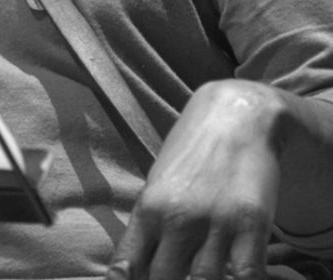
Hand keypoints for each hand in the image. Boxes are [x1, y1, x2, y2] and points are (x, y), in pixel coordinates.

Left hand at [108, 79, 285, 279]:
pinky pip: (246, 277)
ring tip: (200, 276)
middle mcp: (177, 218)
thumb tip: (137, 266)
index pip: (127, 264)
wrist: (237, 115)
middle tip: (174, 278)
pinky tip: (238, 277)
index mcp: (149, 206)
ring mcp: (215, 222)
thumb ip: (151, 225)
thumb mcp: (160, 182)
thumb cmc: (194, 151)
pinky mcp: (251, 225)